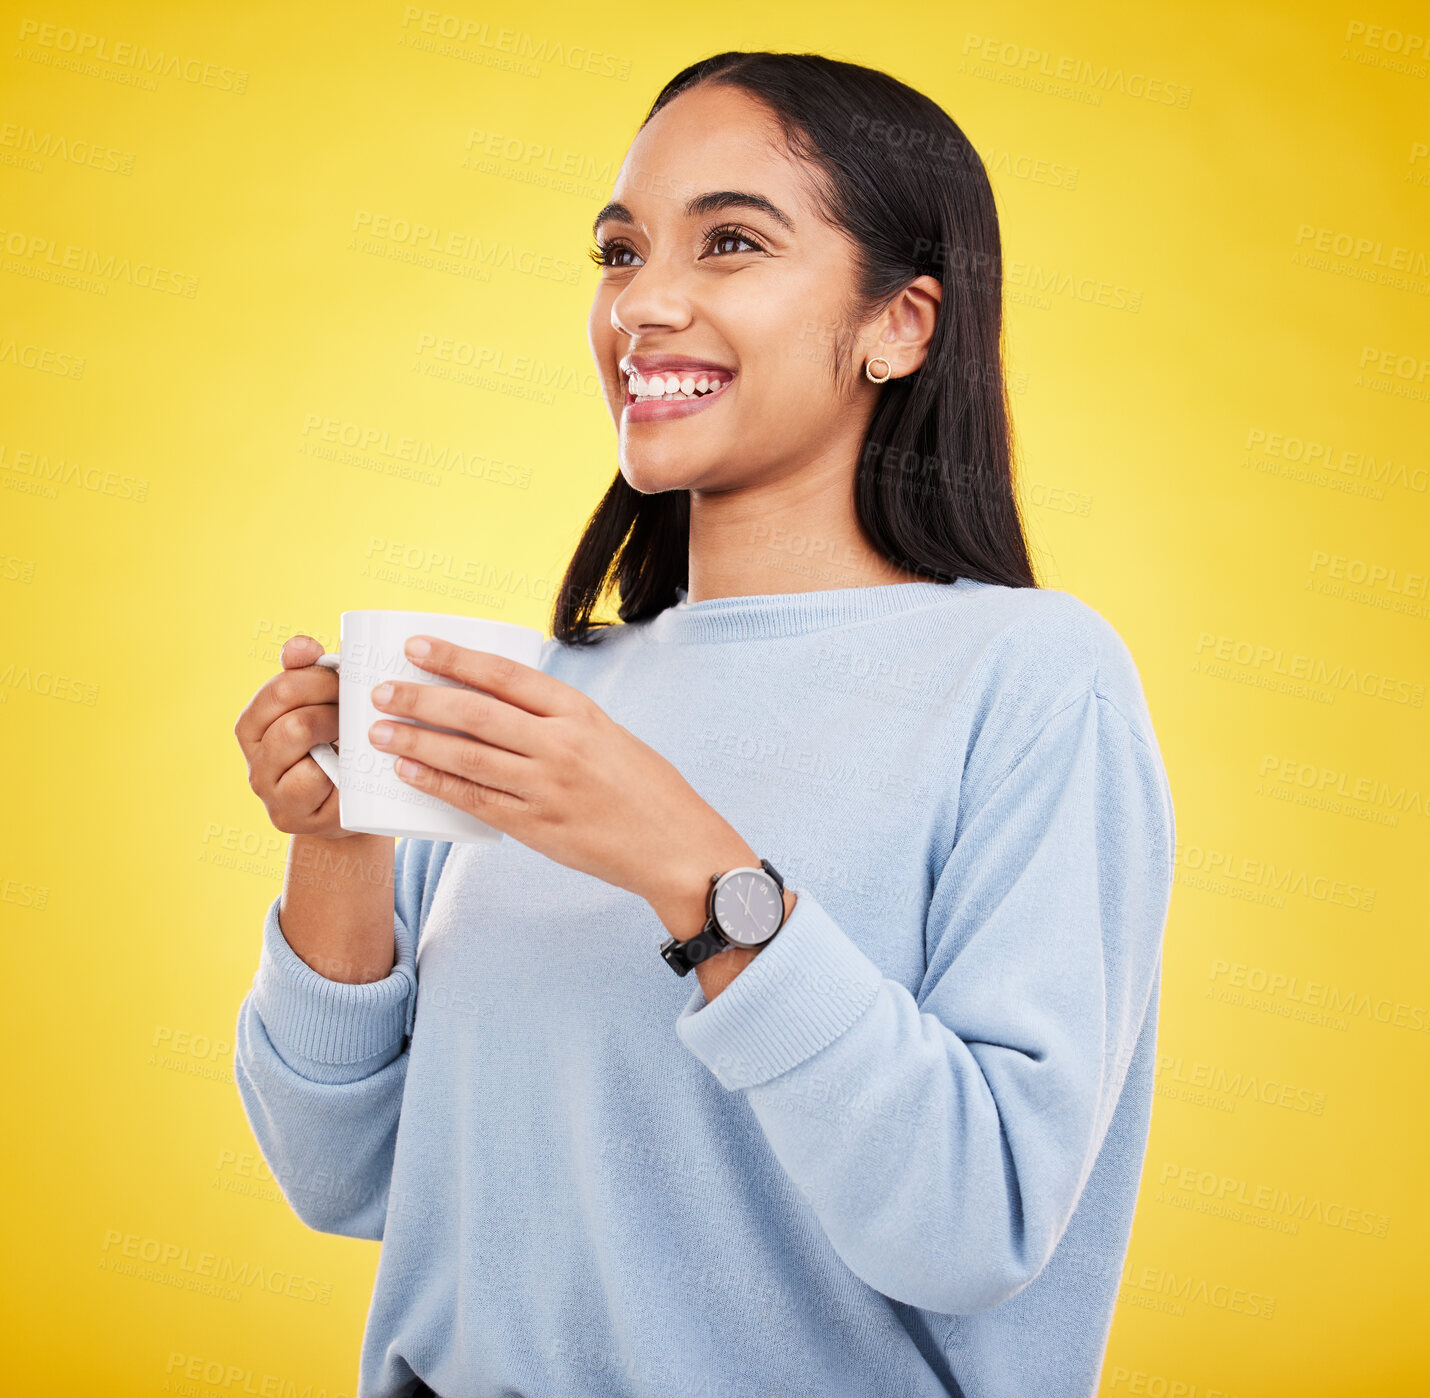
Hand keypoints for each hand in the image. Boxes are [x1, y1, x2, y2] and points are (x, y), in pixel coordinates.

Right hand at [234, 634, 366, 839]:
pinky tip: (354, 766)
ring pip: (299, 743)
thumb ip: (306, 673)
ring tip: (358, 733)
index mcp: (253, 725)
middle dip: (333, 706)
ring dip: (336, 733)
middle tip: (360, 707)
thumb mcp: (321, 707)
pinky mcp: (290, 816)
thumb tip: (300, 646)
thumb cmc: (337, 747)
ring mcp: (270, 791)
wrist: (351, 808)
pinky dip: (339, 770)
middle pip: (293, 719)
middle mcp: (254, 760)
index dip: (320, 679)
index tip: (347, 678)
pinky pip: (315, 781)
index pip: (281, 690)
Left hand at [367, 635, 755, 915]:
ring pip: (466, 756)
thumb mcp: (610, 737)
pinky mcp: (537, 828)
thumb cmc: (648, 791)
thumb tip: (500, 707)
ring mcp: (546, 788)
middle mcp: (560, 745)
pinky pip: (474, 800)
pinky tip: (408, 771)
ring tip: (378, 730)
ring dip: (415, 740)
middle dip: (421, 698)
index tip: (417, 645)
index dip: (456, 658)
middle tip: (381, 689)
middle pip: (475, 713)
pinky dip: (436, 783)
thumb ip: (559, 722)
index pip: (505, 675)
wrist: (679, 850)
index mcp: (580, 713)